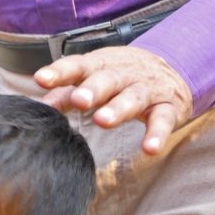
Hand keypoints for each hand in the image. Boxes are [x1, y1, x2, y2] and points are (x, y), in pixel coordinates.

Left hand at [35, 46, 192, 155]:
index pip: (79, 66)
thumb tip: (40, 107)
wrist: (173, 70)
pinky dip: (158, 134)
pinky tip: (149, 149)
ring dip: (119, 108)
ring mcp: (148, 89)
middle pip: (108, 79)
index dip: (60, 72)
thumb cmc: (120, 78)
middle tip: (79, 100)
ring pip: (134, 97)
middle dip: (93, 89)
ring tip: (103, 120)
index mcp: (101, 65)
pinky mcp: (168, 107)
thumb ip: (65, 94)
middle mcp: (125, 73)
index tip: (41, 79)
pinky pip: (163, 120)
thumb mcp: (92, 80)